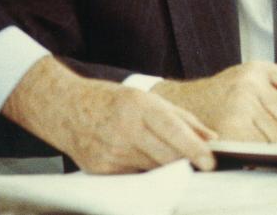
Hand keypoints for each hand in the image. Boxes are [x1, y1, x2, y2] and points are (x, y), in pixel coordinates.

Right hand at [2, 56, 215, 173]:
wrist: (65, 109)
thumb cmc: (110, 100)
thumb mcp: (146, 99)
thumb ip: (182, 119)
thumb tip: (211, 139)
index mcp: (138, 107)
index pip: (173, 132)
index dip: (195, 149)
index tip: (211, 162)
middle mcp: (125, 130)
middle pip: (166, 157)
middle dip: (186, 163)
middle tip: (200, 165)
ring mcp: (111, 153)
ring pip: (153, 170)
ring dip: (166, 168)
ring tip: (170, 160)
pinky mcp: (102, 170)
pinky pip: (135, 177)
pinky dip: (145, 172)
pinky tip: (142, 161)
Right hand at [153, 62, 276, 142]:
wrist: (179, 108)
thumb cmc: (218, 101)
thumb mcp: (245, 83)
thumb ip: (273, 94)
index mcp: (256, 68)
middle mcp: (249, 82)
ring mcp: (240, 104)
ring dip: (273, 145)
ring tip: (256, 141)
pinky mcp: (232, 127)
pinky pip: (261, 146)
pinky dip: (258, 153)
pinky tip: (246, 148)